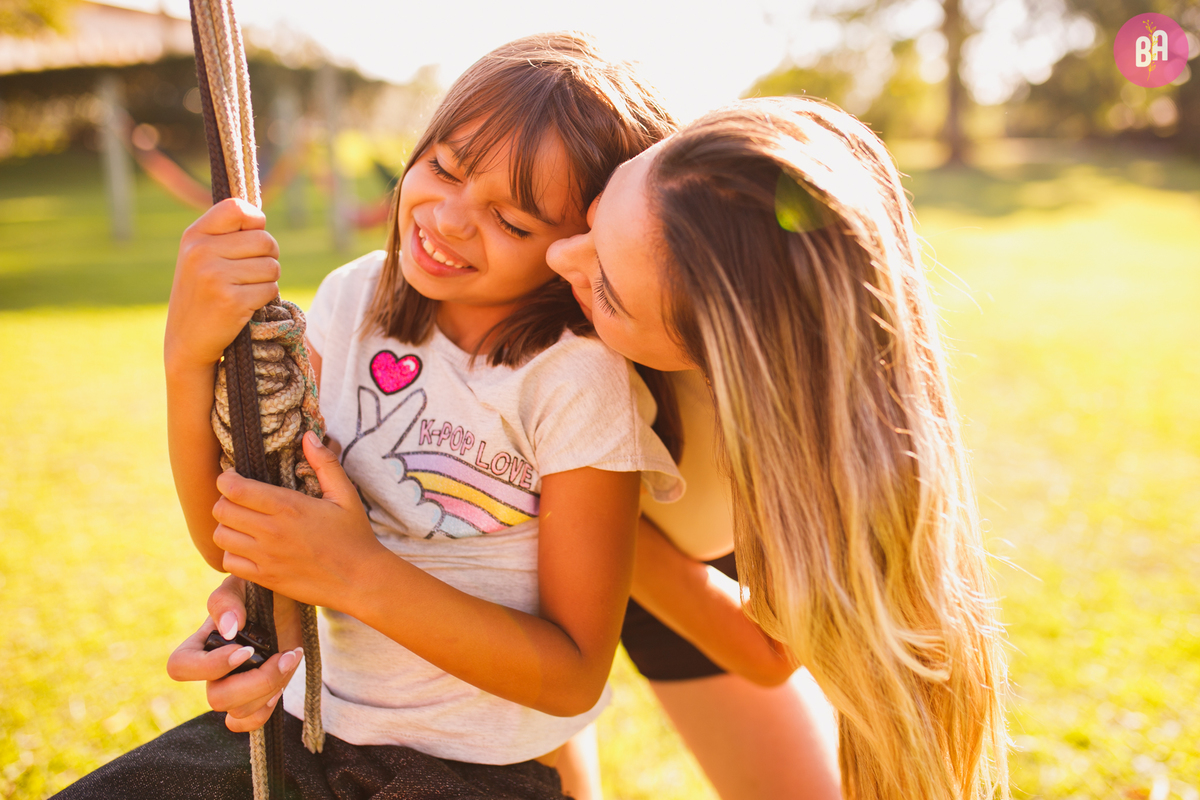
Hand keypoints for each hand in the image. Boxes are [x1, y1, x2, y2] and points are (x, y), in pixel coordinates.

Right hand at [165, 198, 280, 372]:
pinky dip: (265, 299)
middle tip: (250, 274)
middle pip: (265, 240)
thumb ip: (226, 234)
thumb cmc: (202, 294)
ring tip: (244, 290)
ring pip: (272, 266)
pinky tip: (244, 306)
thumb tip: (259, 217)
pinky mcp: (231, 301)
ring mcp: (215, 276)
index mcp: (194, 235)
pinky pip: (270, 290)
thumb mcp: (201, 256)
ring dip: (267, 281)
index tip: (252, 236)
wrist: (187, 341)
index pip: (238, 208)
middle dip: (268, 258)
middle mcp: (201, 252)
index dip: (255, 221)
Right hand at [166, 575, 303, 732]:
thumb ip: (227, 602)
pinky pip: (248, 722)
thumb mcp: (240, 584)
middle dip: (255, 682)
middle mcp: (213, 670)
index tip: (244, 649)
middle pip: (216, 699)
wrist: (288, 599)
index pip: (180, 668)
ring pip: (238, 712)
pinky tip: (282, 682)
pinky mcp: (257, 696)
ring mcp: (235, 686)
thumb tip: (228, 629)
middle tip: (282, 656)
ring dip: (270, 689)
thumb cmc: (257, 587)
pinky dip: (266, 710)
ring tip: (289, 658)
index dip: (210, 667)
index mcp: (200, 644)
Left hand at [212, 432, 383, 608]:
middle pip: (221, 510)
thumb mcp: (345, 494)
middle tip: (239, 500)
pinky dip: (233, 553)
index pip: (234, 488)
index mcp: (288, 506)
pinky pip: (228, 563)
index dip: (227, 479)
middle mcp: (271, 531)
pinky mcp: (265, 578)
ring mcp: (266, 557)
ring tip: (243, 524)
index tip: (236, 478)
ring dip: (227, 527)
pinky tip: (249, 548)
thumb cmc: (355, 535)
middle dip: (225, 501)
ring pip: (221, 536)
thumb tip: (309, 435)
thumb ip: (325, 463)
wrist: (360, 580)